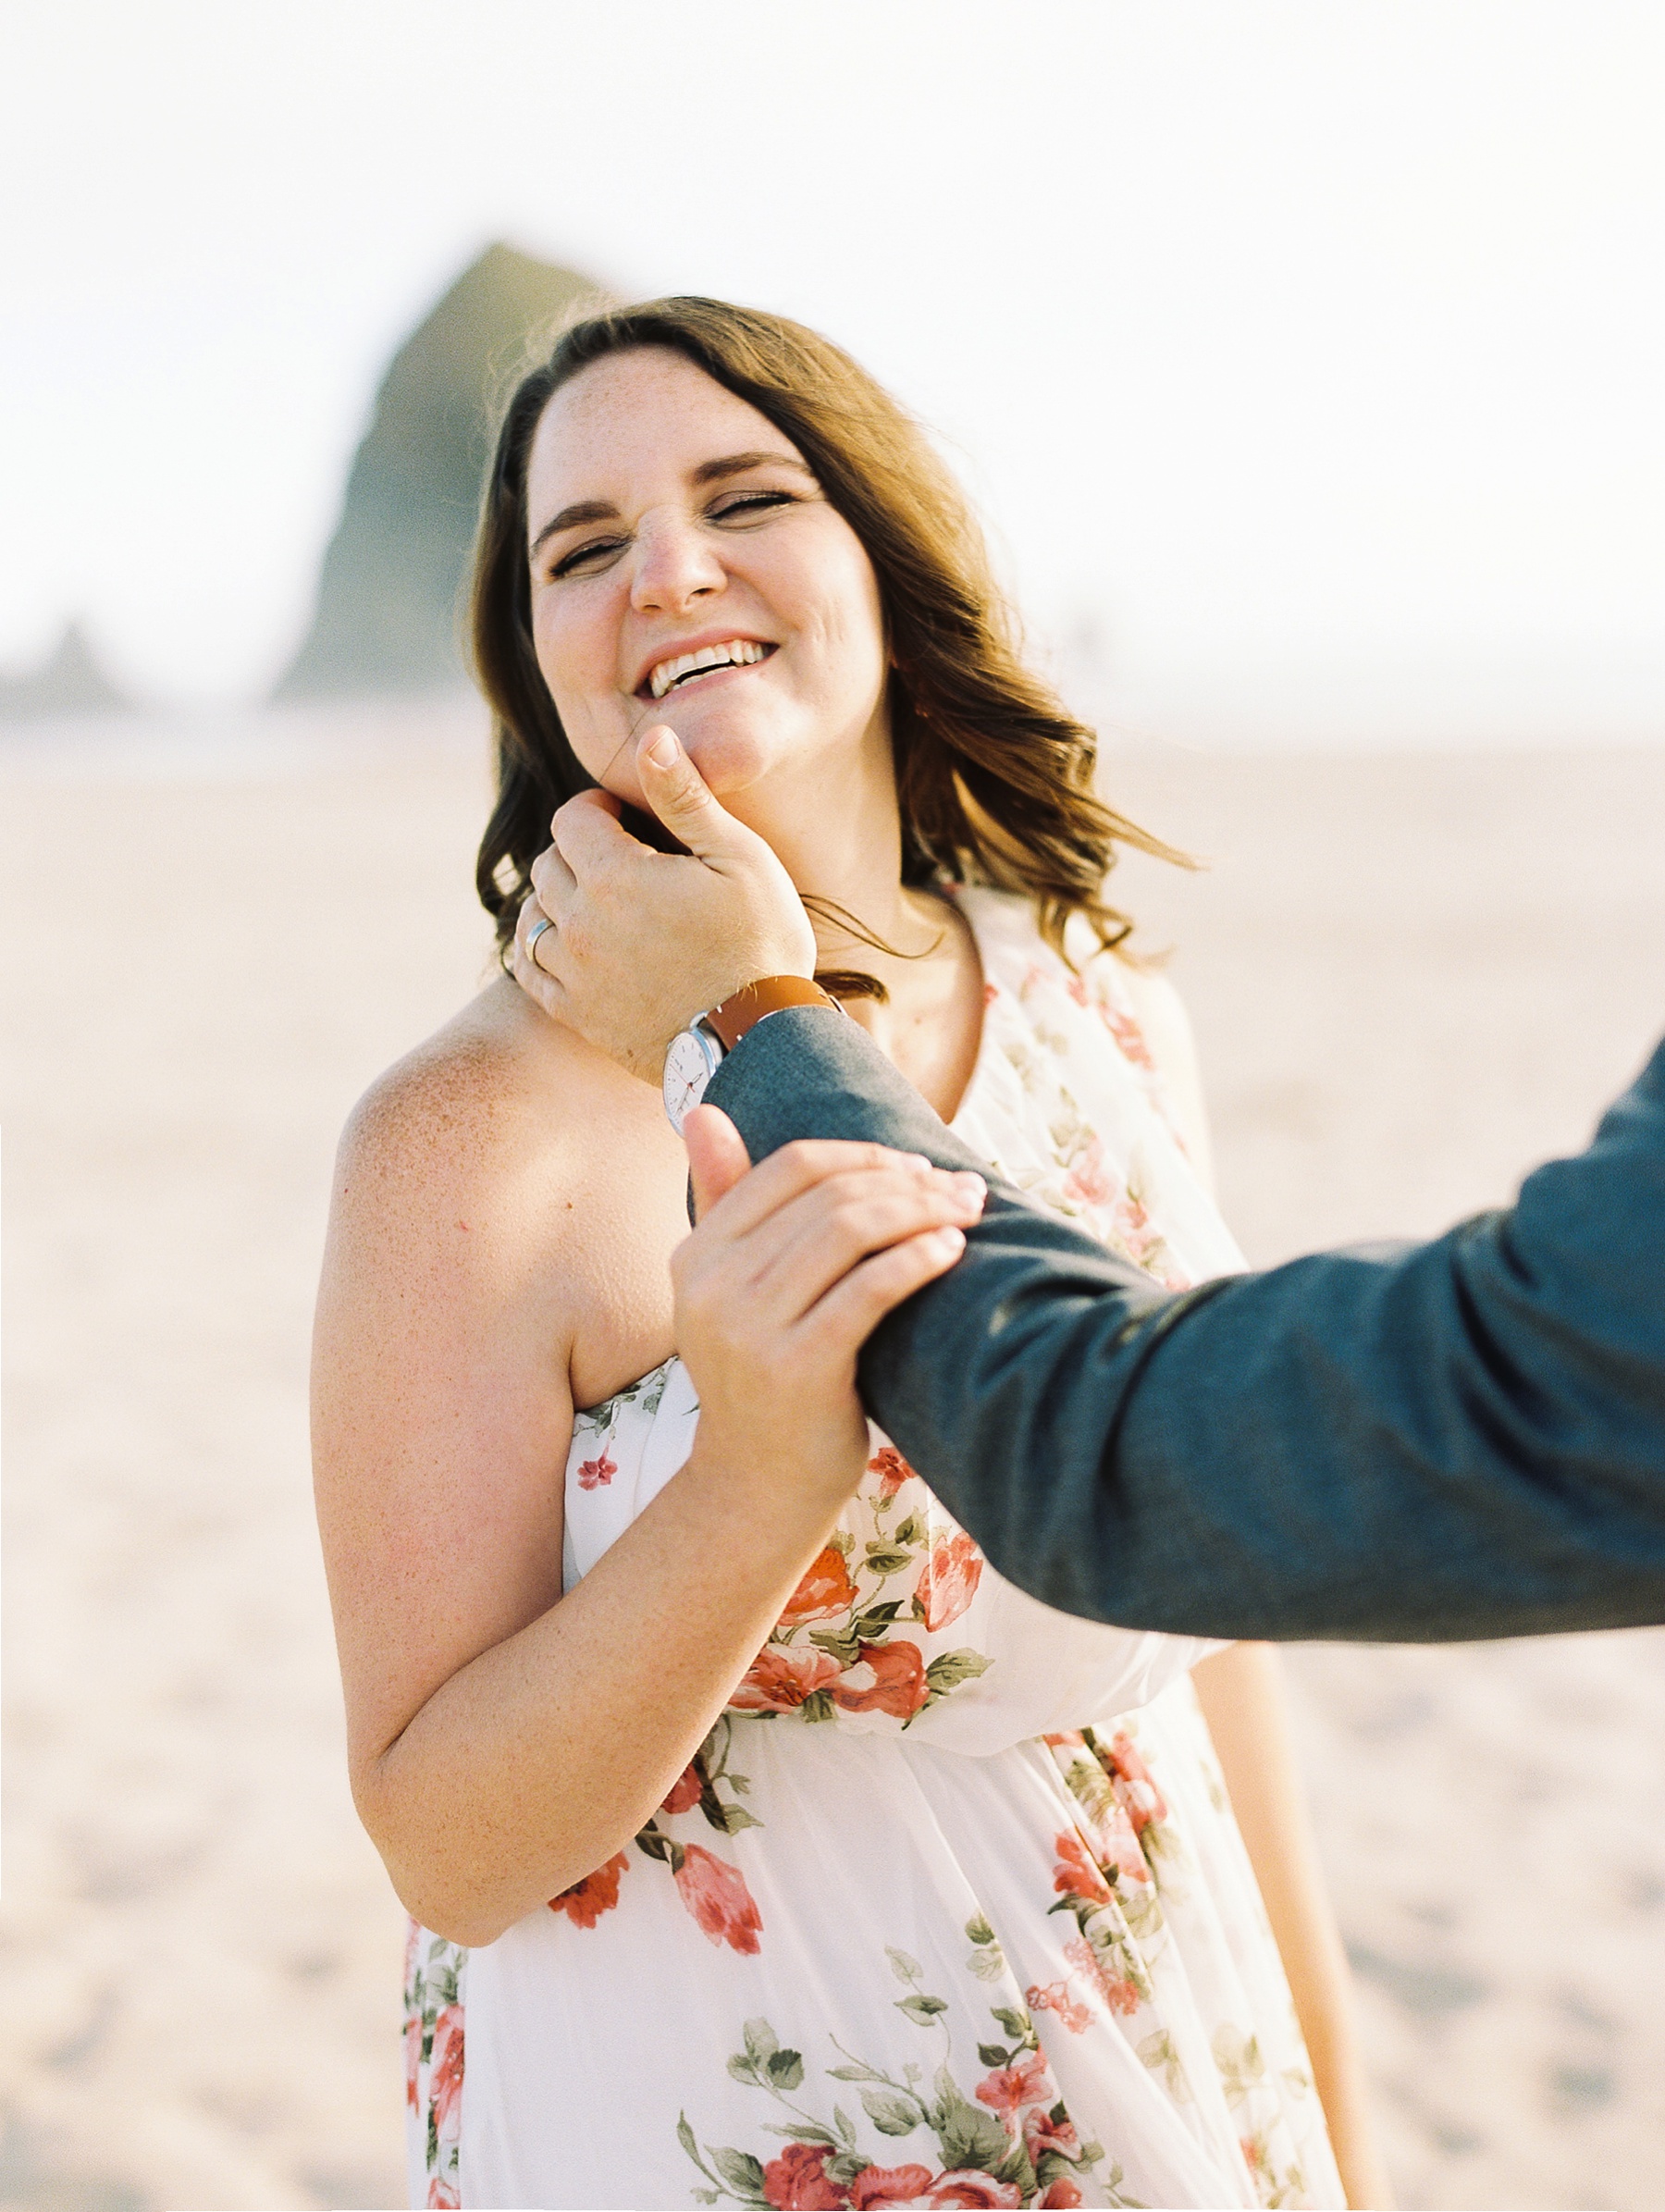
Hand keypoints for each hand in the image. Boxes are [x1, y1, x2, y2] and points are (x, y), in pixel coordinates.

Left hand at [510, 725, 817, 1081]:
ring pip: (533, 915)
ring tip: (598, 902)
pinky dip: (541, 947)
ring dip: (557, 899)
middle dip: (579, 852)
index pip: (572, 818)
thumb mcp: (740, 860)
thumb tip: (652, 736)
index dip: (598, 809)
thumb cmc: (760, 946)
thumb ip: (685, 798)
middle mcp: (580, 922)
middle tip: (623, 862)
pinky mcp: (575, 1013)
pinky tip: (572, 944)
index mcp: (615, 875)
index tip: (628, 819)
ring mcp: (573, 972)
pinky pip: (529, 968)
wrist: (757, 1043)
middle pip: (548, 863)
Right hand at [673, 1107, 985, 1508]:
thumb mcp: (732, 1292)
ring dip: (923, 1212)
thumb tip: (705, 1109)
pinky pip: (869, 1289)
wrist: (759, 1488)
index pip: (790, 1168)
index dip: (862, 1156)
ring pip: (850, 1233)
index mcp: (696, 1254)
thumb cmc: (767, 1379)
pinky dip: (918, 1259)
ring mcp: (748, 1329)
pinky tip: (952, 1252)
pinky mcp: (794, 1369)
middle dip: (908, 1183)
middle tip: (964, 1189)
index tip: (917, 1166)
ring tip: (968, 1214)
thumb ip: (726, 1202)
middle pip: (829, 1197)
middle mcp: (711, 1286)